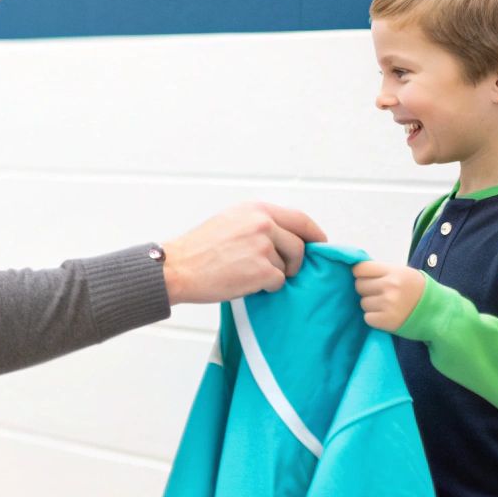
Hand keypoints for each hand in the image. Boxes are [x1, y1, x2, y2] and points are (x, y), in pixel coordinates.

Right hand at [161, 203, 326, 303]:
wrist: (177, 268)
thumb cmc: (198, 249)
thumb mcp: (230, 221)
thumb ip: (260, 224)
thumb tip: (287, 236)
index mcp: (256, 209)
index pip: (300, 219)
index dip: (314, 235)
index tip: (319, 245)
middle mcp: (263, 223)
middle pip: (300, 246)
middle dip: (295, 262)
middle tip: (283, 271)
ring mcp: (264, 246)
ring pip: (288, 266)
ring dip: (274, 274)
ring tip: (247, 273)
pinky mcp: (263, 269)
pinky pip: (278, 282)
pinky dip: (266, 287)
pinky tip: (245, 282)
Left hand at [352, 261, 426, 332]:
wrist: (437, 313)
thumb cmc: (417, 290)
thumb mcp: (403, 272)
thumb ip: (382, 271)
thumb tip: (356, 270)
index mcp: (394, 272)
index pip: (361, 269)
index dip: (360, 274)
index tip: (365, 278)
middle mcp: (390, 286)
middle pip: (359, 285)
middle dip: (366, 289)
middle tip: (379, 293)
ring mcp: (387, 304)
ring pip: (363, 302)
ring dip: (371, 305)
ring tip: (385, 305)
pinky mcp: (386, 321)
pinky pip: (367, 317)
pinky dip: (374, 318)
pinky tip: (386, 315)